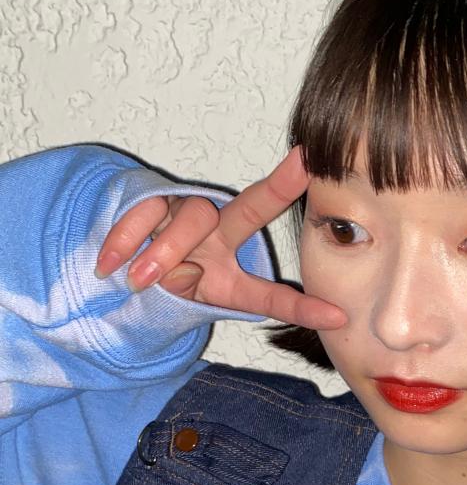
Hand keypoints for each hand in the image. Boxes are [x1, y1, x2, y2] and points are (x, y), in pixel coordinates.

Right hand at [95, 149, 345, 328]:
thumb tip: (179, 275)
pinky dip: (126, 239)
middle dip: (280, 188)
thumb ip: (186, 295)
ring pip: (193, 218)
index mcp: (234, 270)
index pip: (271, 291)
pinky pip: (146, 211)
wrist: (115, 267)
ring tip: (141, 280)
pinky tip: (110, 263)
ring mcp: (187, 212)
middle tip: (302, 167)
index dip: (301, 308)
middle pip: (253, 209)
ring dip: (167, 251)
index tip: (338, 318)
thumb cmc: (163, 286)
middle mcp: (219, 232)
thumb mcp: (182, 304)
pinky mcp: (152, 197)